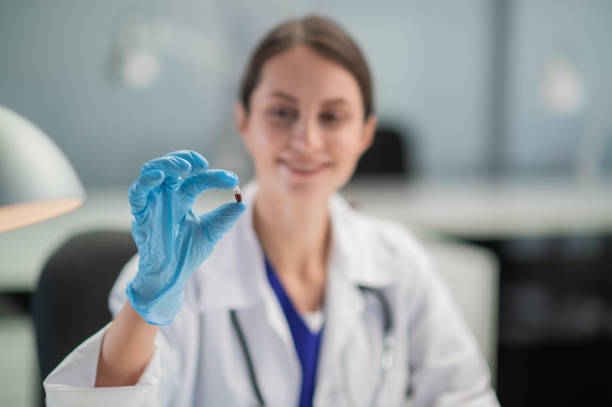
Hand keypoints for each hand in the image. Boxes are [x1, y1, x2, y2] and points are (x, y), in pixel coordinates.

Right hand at [126, 150, 245, 324]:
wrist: (172, 276)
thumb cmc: (187, 253)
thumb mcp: (211, 232)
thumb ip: (225, 217)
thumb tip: (243, 203)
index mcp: (183, 198)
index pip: (198, 179)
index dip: (215, 176)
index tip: (233, 180)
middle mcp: (167, 196)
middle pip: (172, 167)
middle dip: (185, 159)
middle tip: (202, 164)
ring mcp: (153, 202)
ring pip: (153, 171)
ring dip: (167, 164)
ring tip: (184, 168)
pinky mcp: (140, 213)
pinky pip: (137, 192)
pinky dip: (145, 182)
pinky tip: (159, 177)